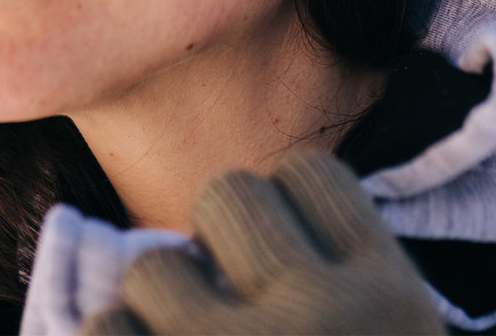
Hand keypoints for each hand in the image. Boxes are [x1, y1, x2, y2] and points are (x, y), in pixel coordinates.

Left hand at [80, 151, 443, 334]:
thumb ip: (350, 277)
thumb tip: (271, 193)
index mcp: (394, 301)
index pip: (313, 174)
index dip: (287, 211)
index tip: (286, 255)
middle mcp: (320, 319)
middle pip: (228, 193)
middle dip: (219, 244)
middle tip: (228, 304)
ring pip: (155, 265)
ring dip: (161, 311)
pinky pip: (101, 328)